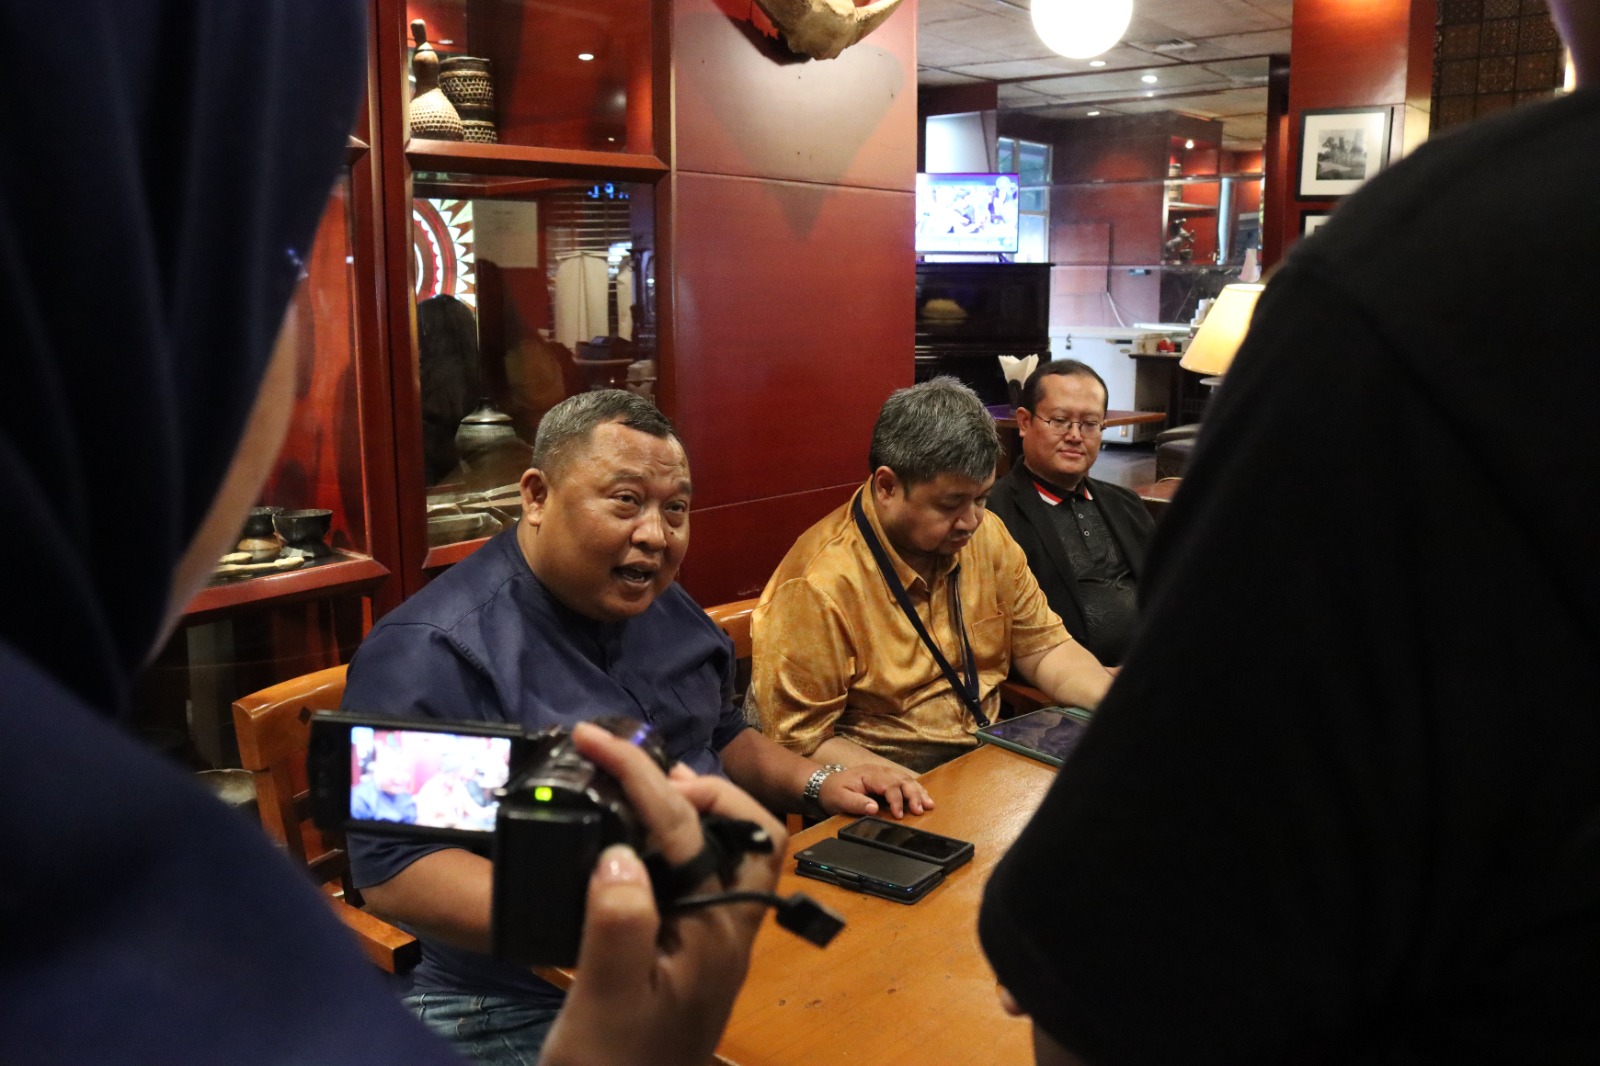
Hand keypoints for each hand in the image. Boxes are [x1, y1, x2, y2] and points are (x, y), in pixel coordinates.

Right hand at [539, 722, 786, 1065]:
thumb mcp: (606, 1000)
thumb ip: (618, 924)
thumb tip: (622, 851)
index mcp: (716, 933)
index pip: (688, 829)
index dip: (641, 775)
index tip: (596, 742)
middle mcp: (730, 931)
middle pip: (753, 833)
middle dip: (705, 787)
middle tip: (644, 769)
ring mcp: (717, 942)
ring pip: (735, 854)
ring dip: (698, 812)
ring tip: (643, 790)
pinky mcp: (695, 953)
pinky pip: (707, 877)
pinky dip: (681, 844)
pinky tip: (636, 847)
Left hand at [818, 763, 934, 818]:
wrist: (826, 784)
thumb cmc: (833, 792)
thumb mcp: (840, 799)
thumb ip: (856, 803)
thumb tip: (874, 808)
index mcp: (869, 774)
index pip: (888, 785)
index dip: (896, 800)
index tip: (900, 815)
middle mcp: (879, 771)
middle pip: (902, 780)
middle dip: (914, 795)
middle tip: (921, 810)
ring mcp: (884, 774)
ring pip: (907, 780)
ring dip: (919, 792)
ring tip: (929, 805)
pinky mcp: (887, 779)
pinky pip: (905, 782)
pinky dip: (916, 790)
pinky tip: (925, 798)